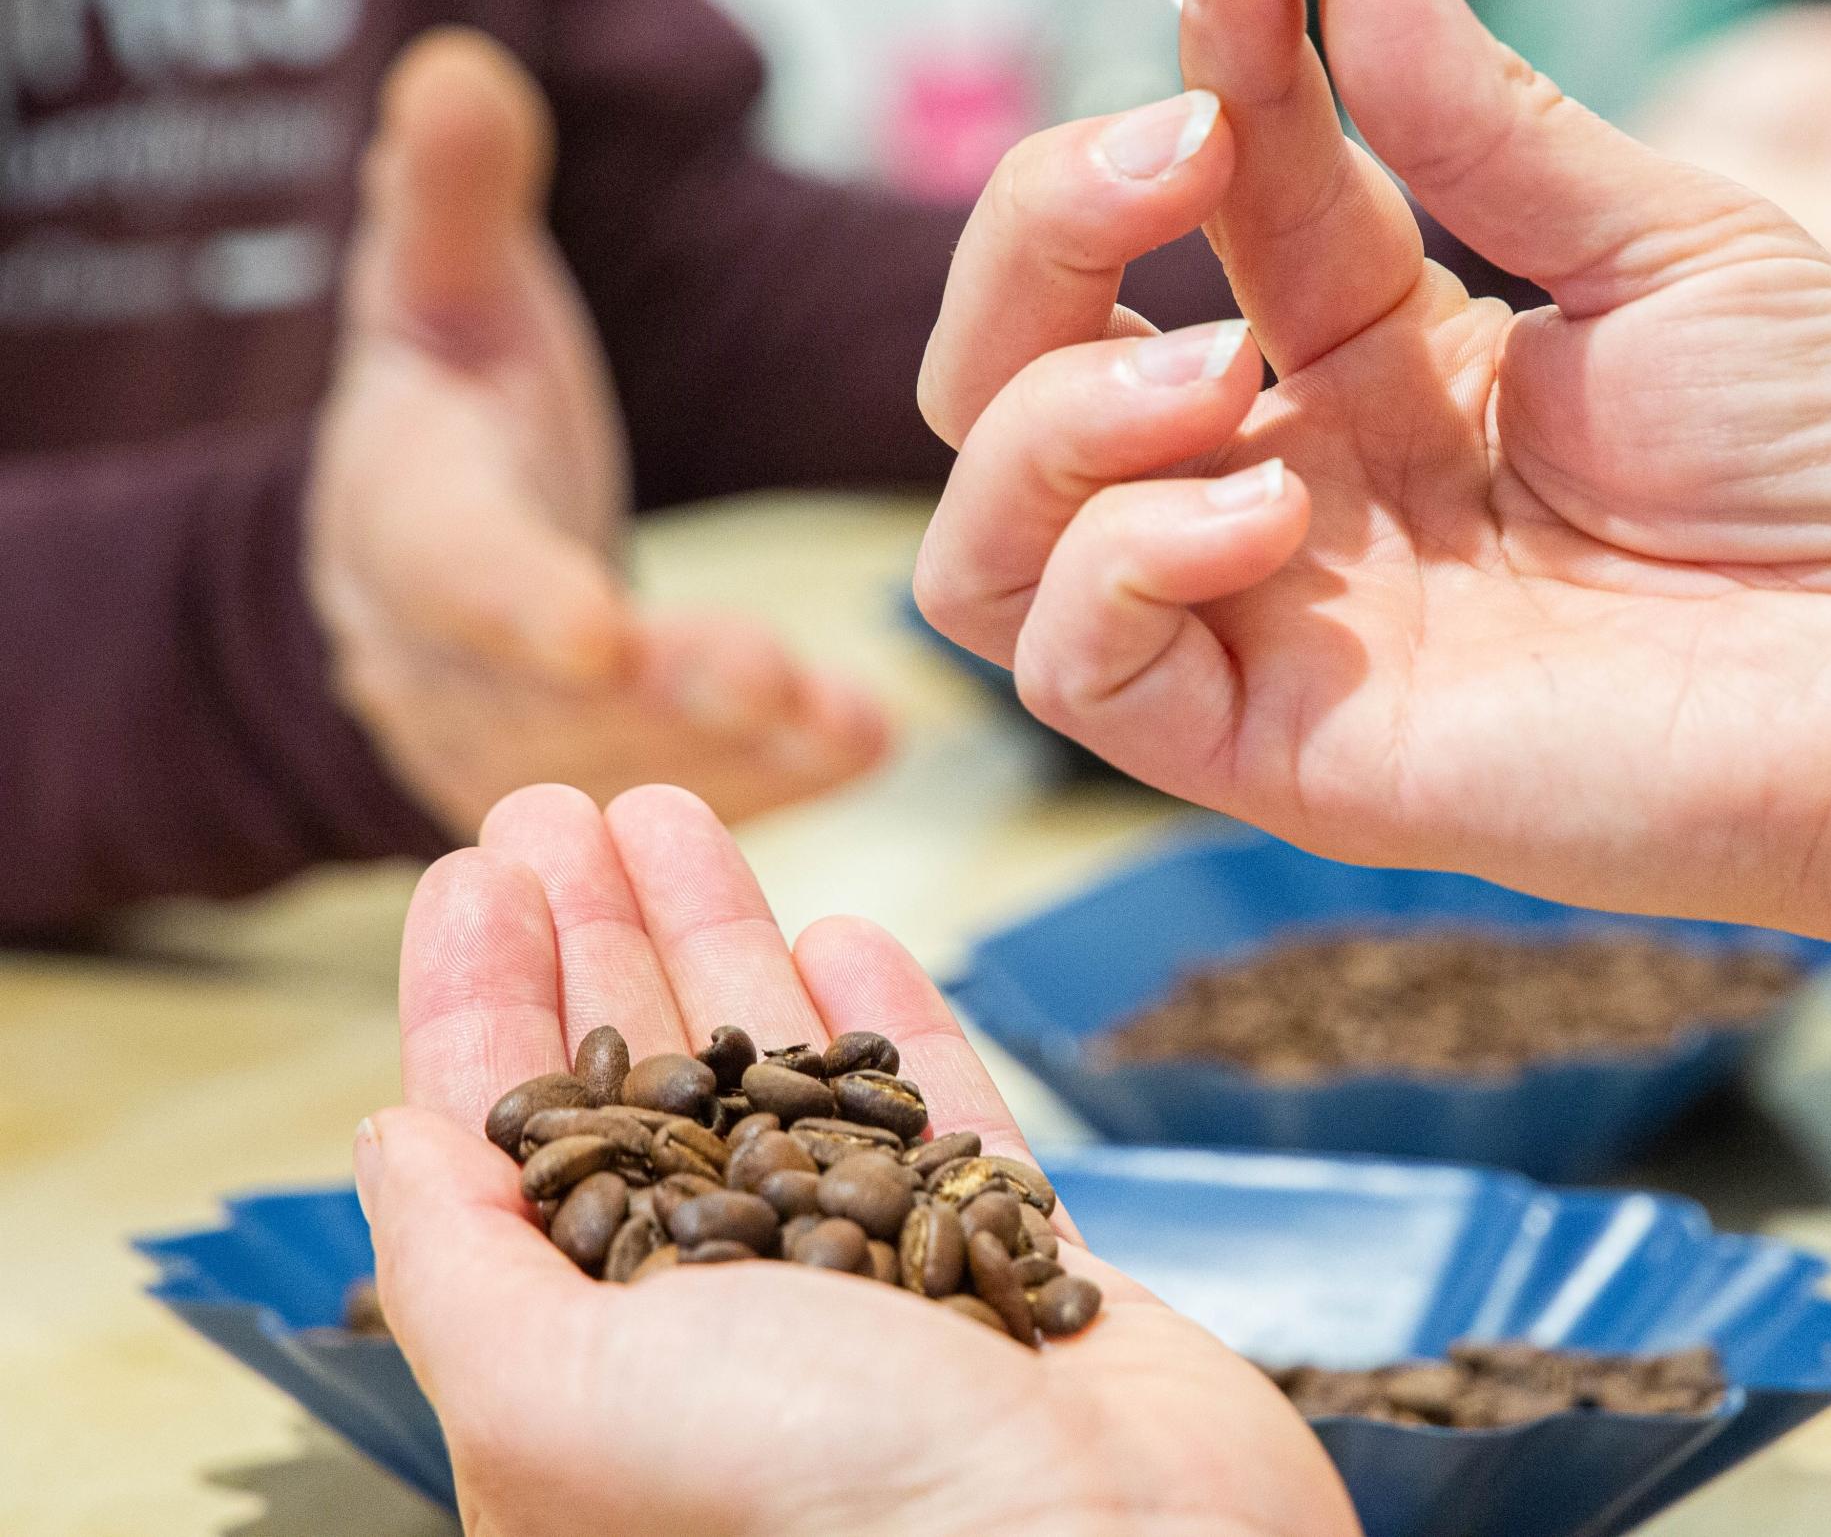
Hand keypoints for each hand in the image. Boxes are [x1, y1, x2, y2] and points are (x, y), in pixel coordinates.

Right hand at [307, 33, 886, 835]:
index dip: (519, 607)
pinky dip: (770, 791)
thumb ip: (454, 200)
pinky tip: (867, 753)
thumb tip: (459, 63)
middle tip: (773, 684)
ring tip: (849, 728)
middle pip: (546, 705)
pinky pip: (674, 806)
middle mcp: (444, 665)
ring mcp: (513, 748)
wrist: (415, 554)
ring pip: (619, 776)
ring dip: (733, 760)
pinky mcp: (589, 790)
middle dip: (661, 701)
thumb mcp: (442, 295)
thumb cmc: (453, 403)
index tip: (598, 633)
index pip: (453, 574)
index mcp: (407, 529)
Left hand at [365, 782, 1352, 1536]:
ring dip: (721, 932)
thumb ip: (459, 1267)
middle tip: (560, 804)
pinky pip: (931, 1106)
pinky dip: (883, 1015)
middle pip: (639, 1079)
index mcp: (596, 1369)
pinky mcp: (999, 1256)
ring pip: (778, 1070)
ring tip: (676, 811)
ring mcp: (872, 1281)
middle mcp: (728, 1320)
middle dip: (592, 934)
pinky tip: (842, 929)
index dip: (479, 995)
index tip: (468, 868)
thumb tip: (390, 1136)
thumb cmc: (816, 1504)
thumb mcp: (561, 1400)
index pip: (512, 1141)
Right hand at [915, 0, 1830, 961]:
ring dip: (1050, 415)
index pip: (1197, 205)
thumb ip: (1477, 113)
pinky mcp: (1299, 759)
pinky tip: (1268, 506)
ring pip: (994, 534)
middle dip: (1041, 231)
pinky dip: (1118, 563)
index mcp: (1383, 356)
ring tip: (1212, 369)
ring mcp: (1288, 626)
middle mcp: (1303, 486)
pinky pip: (1081, 675)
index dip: (1194, 63)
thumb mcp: (1669, 245)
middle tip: (1174, 154)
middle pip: (1017, 371)